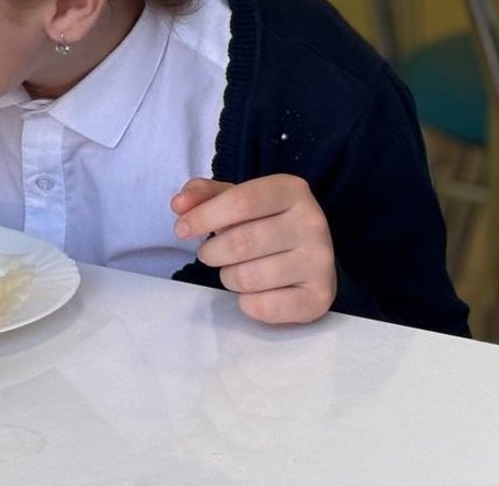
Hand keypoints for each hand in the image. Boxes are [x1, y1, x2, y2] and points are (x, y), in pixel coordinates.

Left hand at [171, 175, 335, 324]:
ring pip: (248, 278)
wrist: (311, 255)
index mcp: (292, 190)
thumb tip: (179, 204)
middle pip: (241, 243)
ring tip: (236, 269)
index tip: (181, 229)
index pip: (241, 201)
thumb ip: (205, 196)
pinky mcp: (318, 297)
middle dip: (212, 252)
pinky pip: (263, 307)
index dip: (203, 217)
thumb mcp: (239, 199)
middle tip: (210, 253)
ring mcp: (320, 262)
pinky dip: (246, 302)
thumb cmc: (267, 222)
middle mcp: (312, 222)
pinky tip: (255, 291)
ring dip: (228, 277)